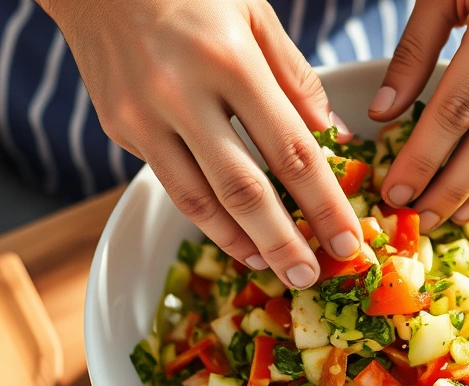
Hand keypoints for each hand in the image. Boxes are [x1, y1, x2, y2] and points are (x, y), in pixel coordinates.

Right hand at [41, 0, 363, 288]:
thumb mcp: (256, 17)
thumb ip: (298, 82)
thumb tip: (338, 141)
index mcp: (229, 61)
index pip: (289, 150)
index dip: (323, 204)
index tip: (348, 241)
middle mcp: (182, 94)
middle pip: (243, 190)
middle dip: (283, 242)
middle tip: (310, 277)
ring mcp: (143, 117)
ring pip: (198, 201)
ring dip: (241, 243)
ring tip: (274, 268)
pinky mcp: (120, 130)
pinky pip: (172, 185)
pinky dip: (207, 218)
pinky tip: (236, 237)